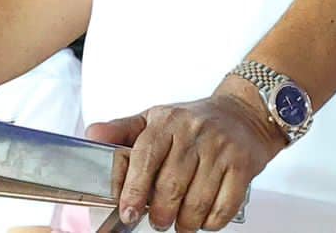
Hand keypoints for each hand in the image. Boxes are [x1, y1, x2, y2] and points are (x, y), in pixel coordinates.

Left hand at [86, 77, 286, 231]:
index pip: (145, 157)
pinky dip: (210, 221)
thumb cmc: (193, 121)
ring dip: (185, 222)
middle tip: (158, 220)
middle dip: (160, 214)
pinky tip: (204, 216)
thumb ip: (122, 131)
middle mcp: (193, 133)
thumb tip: (91, 136)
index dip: (133, 189)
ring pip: (196, 203)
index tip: (127, 211)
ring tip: (180, 222)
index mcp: (167, 121)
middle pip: (170, 187)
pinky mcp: (242, 166)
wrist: (243, 113)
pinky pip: (223, 208)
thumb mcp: (155, 119)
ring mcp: (220, 149)